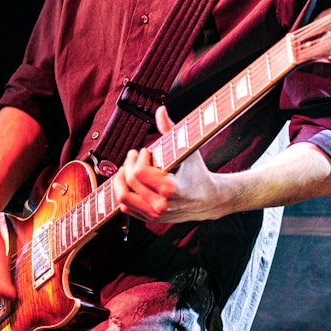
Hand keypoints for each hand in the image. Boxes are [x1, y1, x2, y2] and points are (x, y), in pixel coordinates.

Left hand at [113, 107, 228, 223]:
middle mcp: (161, 204)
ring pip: (123, 198)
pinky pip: (126, 208)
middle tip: (135, 155)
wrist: (209, 199)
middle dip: (129, 164)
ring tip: (128, 168)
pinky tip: (132, 181)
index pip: (139, 173)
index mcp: (170, 188)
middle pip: (129, 183)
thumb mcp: (188, 150)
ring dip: (121, 180)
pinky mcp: (150, 219)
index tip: (145, 151)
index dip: (139, 158)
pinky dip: (125, 192)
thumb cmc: (198, 173)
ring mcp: (155, 214)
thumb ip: (171, 129)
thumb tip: (160, 110)